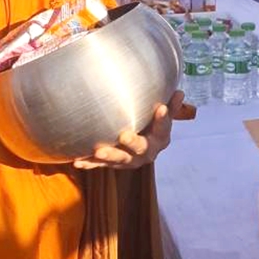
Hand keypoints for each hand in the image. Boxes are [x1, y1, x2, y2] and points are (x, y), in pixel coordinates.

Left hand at [74, 90, 194, 169]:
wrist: (145, 147)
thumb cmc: (153, 125)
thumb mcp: (164, 115)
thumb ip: (171, 106)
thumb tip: (180, 92)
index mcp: (161, 138)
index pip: (164, 128)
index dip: (163, 119)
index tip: (160, 108)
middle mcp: (147, 152)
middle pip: (141, 148)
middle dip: (132, 143)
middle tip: (123, 136)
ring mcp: (130, 160)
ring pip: (120, 160)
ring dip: (110, 156)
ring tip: (99, 151)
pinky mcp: (114, 165)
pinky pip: (101, 166)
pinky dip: (90, 164)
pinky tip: (78, 162)